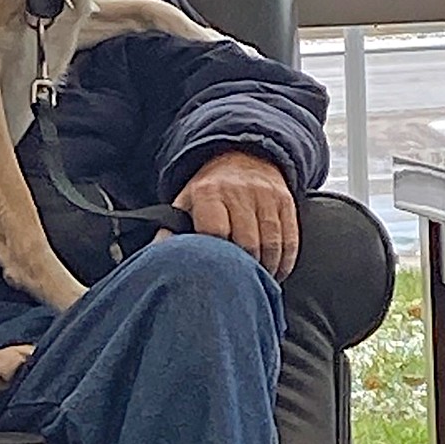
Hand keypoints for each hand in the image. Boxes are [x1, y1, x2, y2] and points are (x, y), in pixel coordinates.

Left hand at [168, 152, 298, 279]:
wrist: (241, 156)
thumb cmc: (208, 192)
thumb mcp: (184, 204)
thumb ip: (170, 232)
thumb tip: (155, 260)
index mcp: (208, 193)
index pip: (215, 231)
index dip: (216, 257)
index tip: (214, 274)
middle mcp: (239, 192)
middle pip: (247, 242)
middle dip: (243, 269)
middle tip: (236, 286)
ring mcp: (265, 196)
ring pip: (271, 244)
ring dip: (266, 270)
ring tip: (256, 283)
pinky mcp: (285, 202)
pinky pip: (289, 240)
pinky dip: (284, 263)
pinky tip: (275, 273)